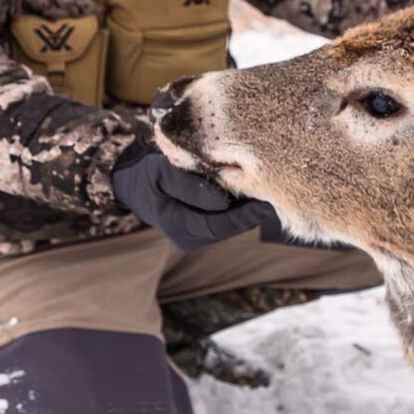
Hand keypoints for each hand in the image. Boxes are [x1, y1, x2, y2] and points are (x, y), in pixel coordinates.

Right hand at [111, 138, 277, 251]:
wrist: (136, 184)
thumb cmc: (148, 176)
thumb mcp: (161, 174)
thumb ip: (189, 185)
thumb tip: (223, 199)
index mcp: (181, 229)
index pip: (220, 224)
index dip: (246, 215)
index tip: (268, 201)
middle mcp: (193, 238)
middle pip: (233, 225)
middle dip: (253, 208)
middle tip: (278, 188)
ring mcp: (201, 234)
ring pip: (234, 221)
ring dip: (250, 205)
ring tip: (270, 185)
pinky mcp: (208, 225)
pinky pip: (230, 216)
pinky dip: (242, 203)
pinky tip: (255, 186)